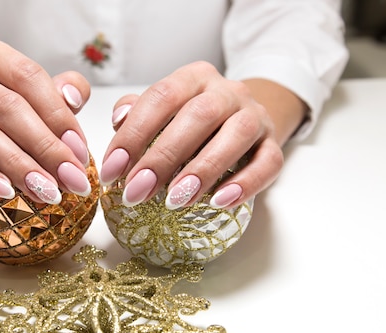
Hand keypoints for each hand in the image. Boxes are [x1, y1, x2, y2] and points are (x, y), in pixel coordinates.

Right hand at [0, 35, 91, 202]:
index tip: (80, 154)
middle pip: (7, 107)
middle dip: (46, 149)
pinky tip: (4, 190)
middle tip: (71, 182)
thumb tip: (76, 97)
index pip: (29, 78)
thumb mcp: (17, 99)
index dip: (59, 117)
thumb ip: (52, 96)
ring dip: (17, 165)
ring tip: (45, 191)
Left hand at [100, 61, 293, 209]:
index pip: (161, 96)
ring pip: (235, 136)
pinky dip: (245, 183)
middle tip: (137, 192)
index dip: (134, 133)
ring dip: (203, 170)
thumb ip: (138, 111)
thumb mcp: (164, 109)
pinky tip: (220, 202)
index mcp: (193, 77)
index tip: (112, 170)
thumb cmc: (192, 120)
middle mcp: (227, 91)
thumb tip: (118, 119)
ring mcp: (255, 115)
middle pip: (198, 116)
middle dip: (163, 157)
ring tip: (176, 200)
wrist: (245, 118)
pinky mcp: (273, 144)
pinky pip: (268, 162)